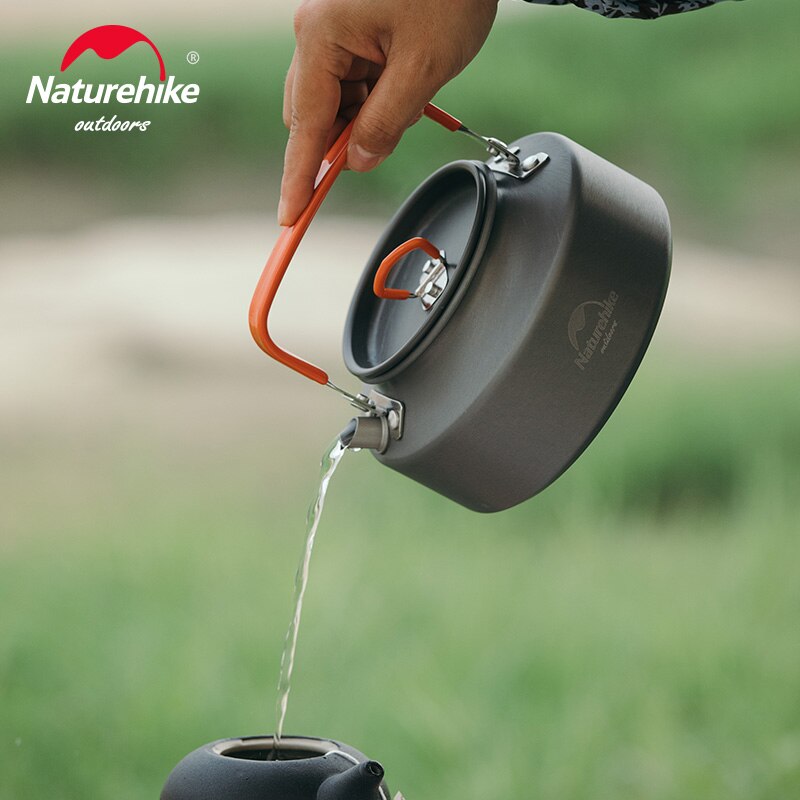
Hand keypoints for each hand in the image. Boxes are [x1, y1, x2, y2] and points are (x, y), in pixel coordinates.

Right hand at [278, 0, 498, 225]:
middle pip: (314, 114)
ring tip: (408, 103)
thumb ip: (386, 122)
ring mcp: (331, 30)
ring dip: (364, 120)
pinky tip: (402, 93)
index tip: (290, 215)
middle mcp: (316, 30)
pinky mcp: (349, 31)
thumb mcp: (423, 68)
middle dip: (344, 141)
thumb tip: (358, 161)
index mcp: (322, 34)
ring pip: (334, 102)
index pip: (305, 125)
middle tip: (378, 149)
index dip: (299, 177)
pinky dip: (373, 101)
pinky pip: (350, 83)